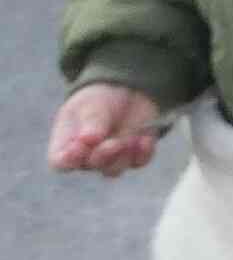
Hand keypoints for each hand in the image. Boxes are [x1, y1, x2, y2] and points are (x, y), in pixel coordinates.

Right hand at [48, 84, 162, 176]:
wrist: (127, 90)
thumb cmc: (98, 99)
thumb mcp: (91, 104)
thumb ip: (91, 121)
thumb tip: (89, 140)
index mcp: (67, 143)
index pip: (60, 162)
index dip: (69, 159)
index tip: (79, 147)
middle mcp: (87, 156)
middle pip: (90, 166)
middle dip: (102, 156)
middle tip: (112, 143)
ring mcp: (112, 158)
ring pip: (113, 170)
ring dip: (122, 157)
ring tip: (129, 139)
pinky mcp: (135, 154)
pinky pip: (139, 162)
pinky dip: (143, 153)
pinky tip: (145, 139)